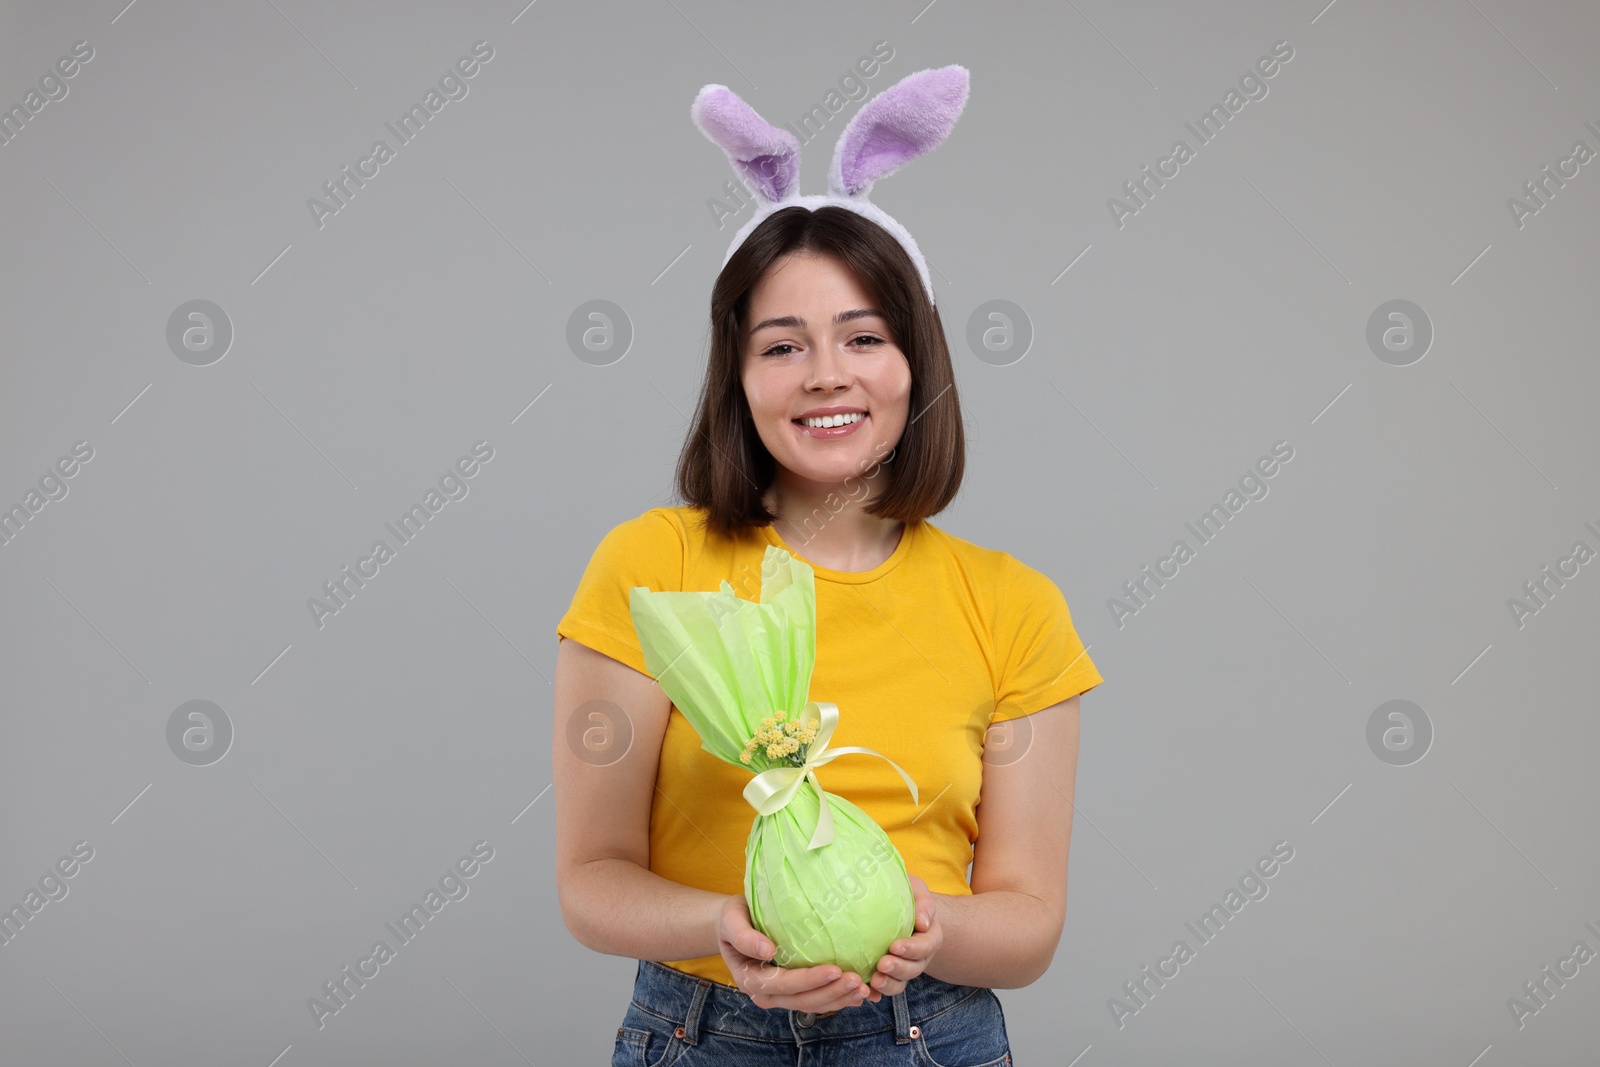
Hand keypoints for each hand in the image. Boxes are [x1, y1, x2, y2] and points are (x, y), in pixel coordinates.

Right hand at [715, 894, 872, 1011]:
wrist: (733, 925)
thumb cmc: (733, 919)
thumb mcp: (731, 920)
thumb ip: (745, 936)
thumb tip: (767, 951)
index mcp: (751, 979)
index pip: (785, 984)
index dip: (811, 980)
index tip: (835, 969)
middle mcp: (766, 994)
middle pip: (803, 1000)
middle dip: (832, 992)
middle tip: (858, 981)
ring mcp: (781, 996)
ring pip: (813, 1004)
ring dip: (839, 999)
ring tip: (864, 989)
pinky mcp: (793, 992)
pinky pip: (817, 1000)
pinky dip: (838, 998)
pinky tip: (858, 993)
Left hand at [860, 874, 941, 1000]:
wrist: (897, 908)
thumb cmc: (906, 894)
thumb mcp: (917, 890)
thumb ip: (924, 903)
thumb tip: (922, 922)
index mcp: (929, 936)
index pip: (926, 946)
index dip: (912, 949)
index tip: (895, 946)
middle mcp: (919, 957)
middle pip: (913, 969)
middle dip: (898, 969)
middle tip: (882, 964)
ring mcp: (903, 968)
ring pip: (900, 983)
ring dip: (888, 984)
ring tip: (873, 980)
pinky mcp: (887, 975)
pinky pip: (884, 989)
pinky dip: (876, 993)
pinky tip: (865, 992)